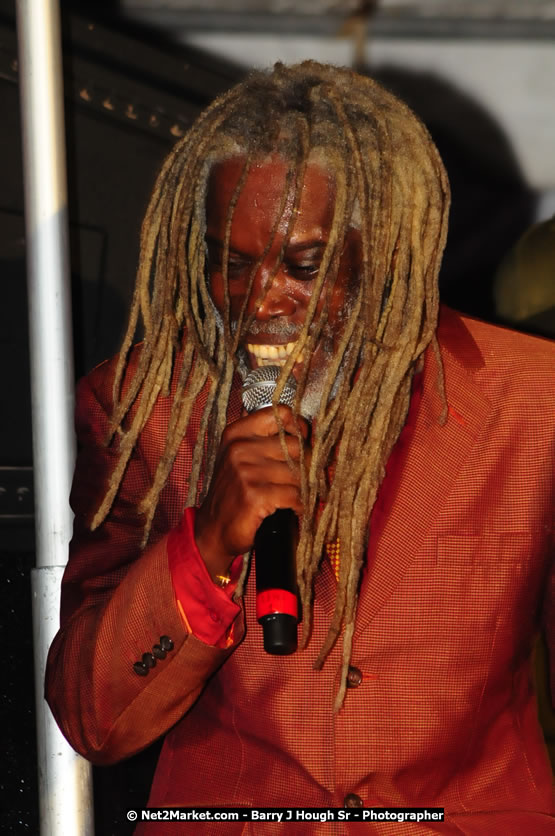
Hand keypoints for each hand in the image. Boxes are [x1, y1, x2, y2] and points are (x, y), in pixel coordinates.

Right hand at [194, 405, 308, 581]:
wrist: (213, 530)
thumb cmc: (234, 492)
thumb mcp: (241, 457)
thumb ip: (267, 440)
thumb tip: (307, 432)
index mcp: (236, 433)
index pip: (281, 414)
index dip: (298, 428)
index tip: (301, 442)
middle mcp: (239, 448)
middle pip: (296, 446)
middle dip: (302, 466)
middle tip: (292, 480)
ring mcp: (246, 472)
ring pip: (298, 474)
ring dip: (299, 489)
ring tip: (286, 497)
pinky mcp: (255, 495)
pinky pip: (294, 495)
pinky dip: (297, 506)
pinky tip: (287, 509)